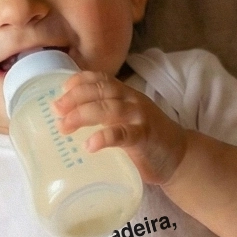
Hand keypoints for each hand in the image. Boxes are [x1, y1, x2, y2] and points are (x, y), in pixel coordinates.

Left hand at [53, 71, 187, 185]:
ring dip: (82, 114)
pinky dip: (104, 137)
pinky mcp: (145, 138)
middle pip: (100, 90)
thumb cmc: (149, 140)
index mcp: (127, 95)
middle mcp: (132, 101)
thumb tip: (69, 121)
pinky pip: (122, 134)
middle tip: (56, 110)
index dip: (79, 81)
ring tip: (64, 126)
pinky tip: (90, 145)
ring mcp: (139, 118)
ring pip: (108, 108)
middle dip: (74, 97)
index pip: (101, 79)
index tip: (62, 90)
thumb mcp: (127, 121)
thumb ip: (107, 117)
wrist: (180, 157)